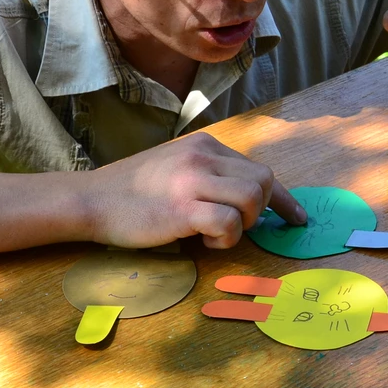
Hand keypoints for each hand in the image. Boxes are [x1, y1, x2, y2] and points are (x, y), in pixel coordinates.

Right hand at [86, 132, 304, 249]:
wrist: (92, 199)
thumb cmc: (132, 191)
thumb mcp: (176, 167)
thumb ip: (210, 174)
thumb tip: (248, 198)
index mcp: (205, 146)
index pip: (259, 169)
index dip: (283, 198)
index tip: (296, 217)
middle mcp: (203, 156)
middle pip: (263, 181)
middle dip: (259, 211)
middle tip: (231, 226)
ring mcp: (193, 180)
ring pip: (251, 199)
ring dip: (242, 225)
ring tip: (213, 233)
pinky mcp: (183, 208)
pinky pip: (229, 223)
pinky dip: (225, 240)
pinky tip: (202, 242)